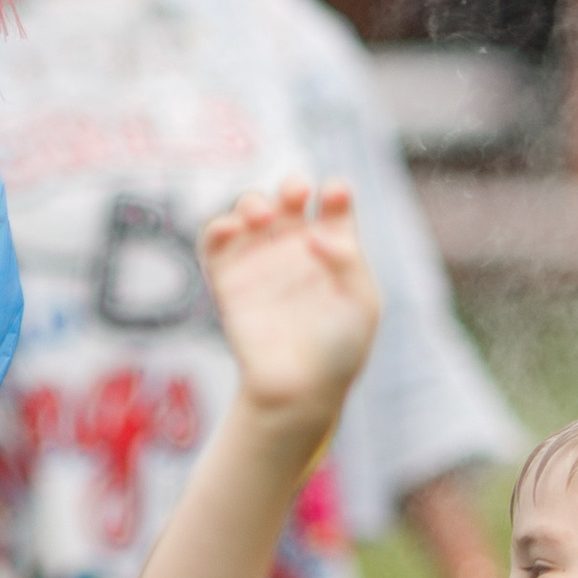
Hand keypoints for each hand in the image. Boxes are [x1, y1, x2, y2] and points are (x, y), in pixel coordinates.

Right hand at [199, 181, 378, 438]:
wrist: (298, 390)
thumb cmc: (339, 351)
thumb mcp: (362, 303)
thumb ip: (347, 260)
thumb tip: (313, 234)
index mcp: (334, 250)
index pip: (333, 206)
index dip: (334, 193)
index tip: (335, 195)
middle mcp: (296, 250)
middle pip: (289, 200)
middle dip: (290, 187)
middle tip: (295, 193)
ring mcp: (260, 262)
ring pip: (250, 211)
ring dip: (254, 202)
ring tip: (261, 217)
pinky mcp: (227, 279)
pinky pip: (215, 241)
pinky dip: (218, 226)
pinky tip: (232, 228)